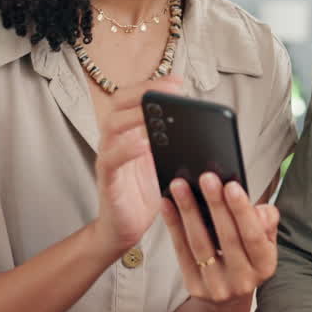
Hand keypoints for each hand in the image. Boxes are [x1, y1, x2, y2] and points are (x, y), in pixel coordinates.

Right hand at [91, 77, 183, 263]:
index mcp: (129, 132)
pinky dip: (127, 149)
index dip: (152, 85)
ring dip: (135, 115)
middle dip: (144, 92)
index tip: (177, 81)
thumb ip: (175, 144)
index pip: (133, 97)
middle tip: (170, 91)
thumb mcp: (166, 163)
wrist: (124, 230)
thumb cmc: (146, 194)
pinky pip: (112, 159)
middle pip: (118, 103)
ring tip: (156, 111)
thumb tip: (204, 127)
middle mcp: (114, 139)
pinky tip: (145, 144)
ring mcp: (107, 158)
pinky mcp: (107, 180)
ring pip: (112, 126)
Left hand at [161, 171, 279, 311]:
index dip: (242, 211)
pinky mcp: (195, 288)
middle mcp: (243, 280)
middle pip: (227, 238)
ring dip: (189, 211)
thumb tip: (256, 209)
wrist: (230, 296)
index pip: (254, 236)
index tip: (231, 185)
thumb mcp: (265, 240)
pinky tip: (167, 205)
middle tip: (205, 177)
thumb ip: (265, 221)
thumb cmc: (248, 256)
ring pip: (200, 244)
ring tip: (180, 186)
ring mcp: (217, 287)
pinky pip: (182, 252)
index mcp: (265, 265)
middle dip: (215, 205)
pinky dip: (174, 226)